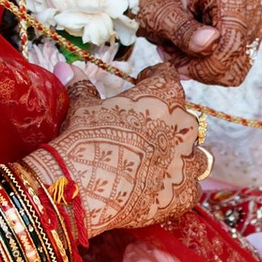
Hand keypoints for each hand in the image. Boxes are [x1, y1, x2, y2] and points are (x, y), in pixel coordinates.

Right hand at [52, 63, 206, 237]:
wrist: (84, 187)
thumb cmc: (85, 139)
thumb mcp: (82, 107)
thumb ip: (82, 85)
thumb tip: (67, 68)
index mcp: (164, 94)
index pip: (167, 76)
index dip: (152, 79)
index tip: (141, 85)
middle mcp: (184, 124)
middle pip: (182, 116)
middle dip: (165, 122)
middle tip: (140, 133)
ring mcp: (189, 160)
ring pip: (194, 153)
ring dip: (179, 156)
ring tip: (153, 165)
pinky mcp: (186, 193)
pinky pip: (190, 187)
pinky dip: (176, 188)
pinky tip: (156, 191)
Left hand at [137, 0, 261, 86]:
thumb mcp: (160, 14)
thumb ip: (184, 30)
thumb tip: (211, 44)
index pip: (233, 40)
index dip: (209, 65)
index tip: (179, 68)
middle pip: (238, 55)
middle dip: (202, 65)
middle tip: (169, 55)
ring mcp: (252, 16)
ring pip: (237, 65)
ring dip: (203, 67)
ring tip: (176, 51)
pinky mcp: (248, 33)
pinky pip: (235, 66)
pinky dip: (209, 67)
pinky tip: (187, 53)